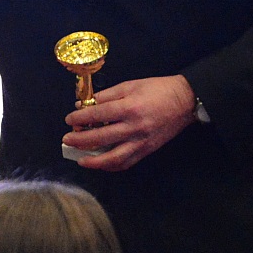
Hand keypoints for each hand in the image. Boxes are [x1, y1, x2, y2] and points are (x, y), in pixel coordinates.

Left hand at [63, 74, 196, 171]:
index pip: (98, 115)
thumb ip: (107, 96)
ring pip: (114, 158)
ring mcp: (141, 142)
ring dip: (94, 161)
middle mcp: (134, 127)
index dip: (80, 118)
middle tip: (67, 140)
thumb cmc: (157, 89)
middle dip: (80, 140)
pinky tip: (101, 164)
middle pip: (101, 138)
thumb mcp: (130, 85)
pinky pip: (127, 162)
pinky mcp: (147, 150)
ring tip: (80, 159)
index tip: (69, 120)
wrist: (185, 101)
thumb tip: (85, 105)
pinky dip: (112, 166)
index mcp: (129, 107)